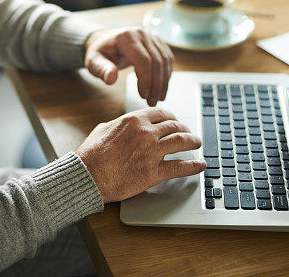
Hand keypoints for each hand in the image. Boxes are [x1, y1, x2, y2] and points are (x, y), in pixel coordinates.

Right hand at [75, 107, 205, 202]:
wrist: (88, 175)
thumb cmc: (92, 153)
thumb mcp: (105, 128)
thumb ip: (121, 124)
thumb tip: (127, 125)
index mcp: (134, 120)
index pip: (162, 113)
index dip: (172, 117)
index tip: (176, 121)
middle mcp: (146, 133)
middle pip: (174, 127)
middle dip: (185, 129)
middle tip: (189, 133)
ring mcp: (151, 152)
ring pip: (181, 142)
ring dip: (193, 142)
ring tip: (197, 143)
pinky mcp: (153, 173)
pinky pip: (180, 167)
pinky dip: (194, 166)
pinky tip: (200, 165)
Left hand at [85, 27, 173, 105]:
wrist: (107, 41)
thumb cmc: (101, 52)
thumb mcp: (93, 61)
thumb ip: (101, 69)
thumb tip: (111, 79)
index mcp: (126, 37)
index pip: (143, 59)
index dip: (146, 79)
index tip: (143, 96)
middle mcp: (142, 34)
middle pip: (157, 60)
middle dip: (156, 84)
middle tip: (152, 102)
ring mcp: (151, 36)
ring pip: (165, 60)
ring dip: (163, 82)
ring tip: (157, 98)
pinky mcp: (158, 42)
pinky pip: (168, 58)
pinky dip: (166, 74)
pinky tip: (161, 87)